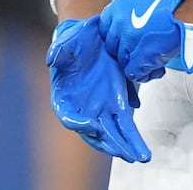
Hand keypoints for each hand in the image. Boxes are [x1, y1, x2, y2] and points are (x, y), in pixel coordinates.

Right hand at [46, 17, 149, 163]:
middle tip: (127, 154)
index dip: (79, 123)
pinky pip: (124, 121)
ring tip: (140, 156)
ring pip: (113, 131)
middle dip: (111, 144)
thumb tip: (52, 59)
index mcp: (65, 97)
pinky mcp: (117, 102)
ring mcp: (101, 107)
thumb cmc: (76, 40)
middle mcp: (83, 108)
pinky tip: (140, 145)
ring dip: (126, 145)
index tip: (93, 126)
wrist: (95, 35)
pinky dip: (131, 133)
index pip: (69, 116)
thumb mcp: (67, 40)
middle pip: (96, 132)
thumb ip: (60, 50)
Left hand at [97, 0, 192, 81]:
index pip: (105, 30)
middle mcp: (118, 25)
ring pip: (122, 61)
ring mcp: (127, 43)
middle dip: (125, 49)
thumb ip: (132, 6)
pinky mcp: (139, 58)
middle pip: (113, 46)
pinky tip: (153, 69)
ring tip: (151, 61)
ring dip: (135, 62)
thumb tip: (132, 14)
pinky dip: (142, 73)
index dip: (117, 36)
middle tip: (140, 49)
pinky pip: (132, 72)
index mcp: (117, 9)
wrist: (191, 7)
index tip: (126, 38)